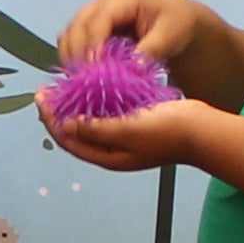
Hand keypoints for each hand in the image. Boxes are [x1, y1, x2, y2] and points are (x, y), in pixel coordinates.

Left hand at [47, 93, 210, 172]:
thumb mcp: (128, 130)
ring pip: (88, 122)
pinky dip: (93, 102)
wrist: (201, 130)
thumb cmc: (167, 132)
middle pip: (74, 131)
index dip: (51, 118)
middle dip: (58, 111)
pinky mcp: (133, 125)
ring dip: (73, 105)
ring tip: (61, 86)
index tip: (41, 96)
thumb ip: (95, 129)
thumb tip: (65, 127)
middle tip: (46, 89)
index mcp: (107, 156)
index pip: (68, 138)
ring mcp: (122, 138)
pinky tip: (89, 86)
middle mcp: (111, 150)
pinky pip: (105, 114)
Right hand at [59, 0, 200, 68]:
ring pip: (70, 34)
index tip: (93, 67)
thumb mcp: (170, 35)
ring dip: (70, 57)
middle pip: (77, 25)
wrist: (177, 22)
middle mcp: (103, 5)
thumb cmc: (176, 24)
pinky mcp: (91, 32)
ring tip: (78, 81)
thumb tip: (132, 69)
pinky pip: (72, 43)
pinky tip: (81, 77)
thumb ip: (150, 50)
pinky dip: (73, 59)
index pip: (99, 19)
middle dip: (76, 52)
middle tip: (82, 79)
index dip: (93, 42)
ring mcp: (94, 17)